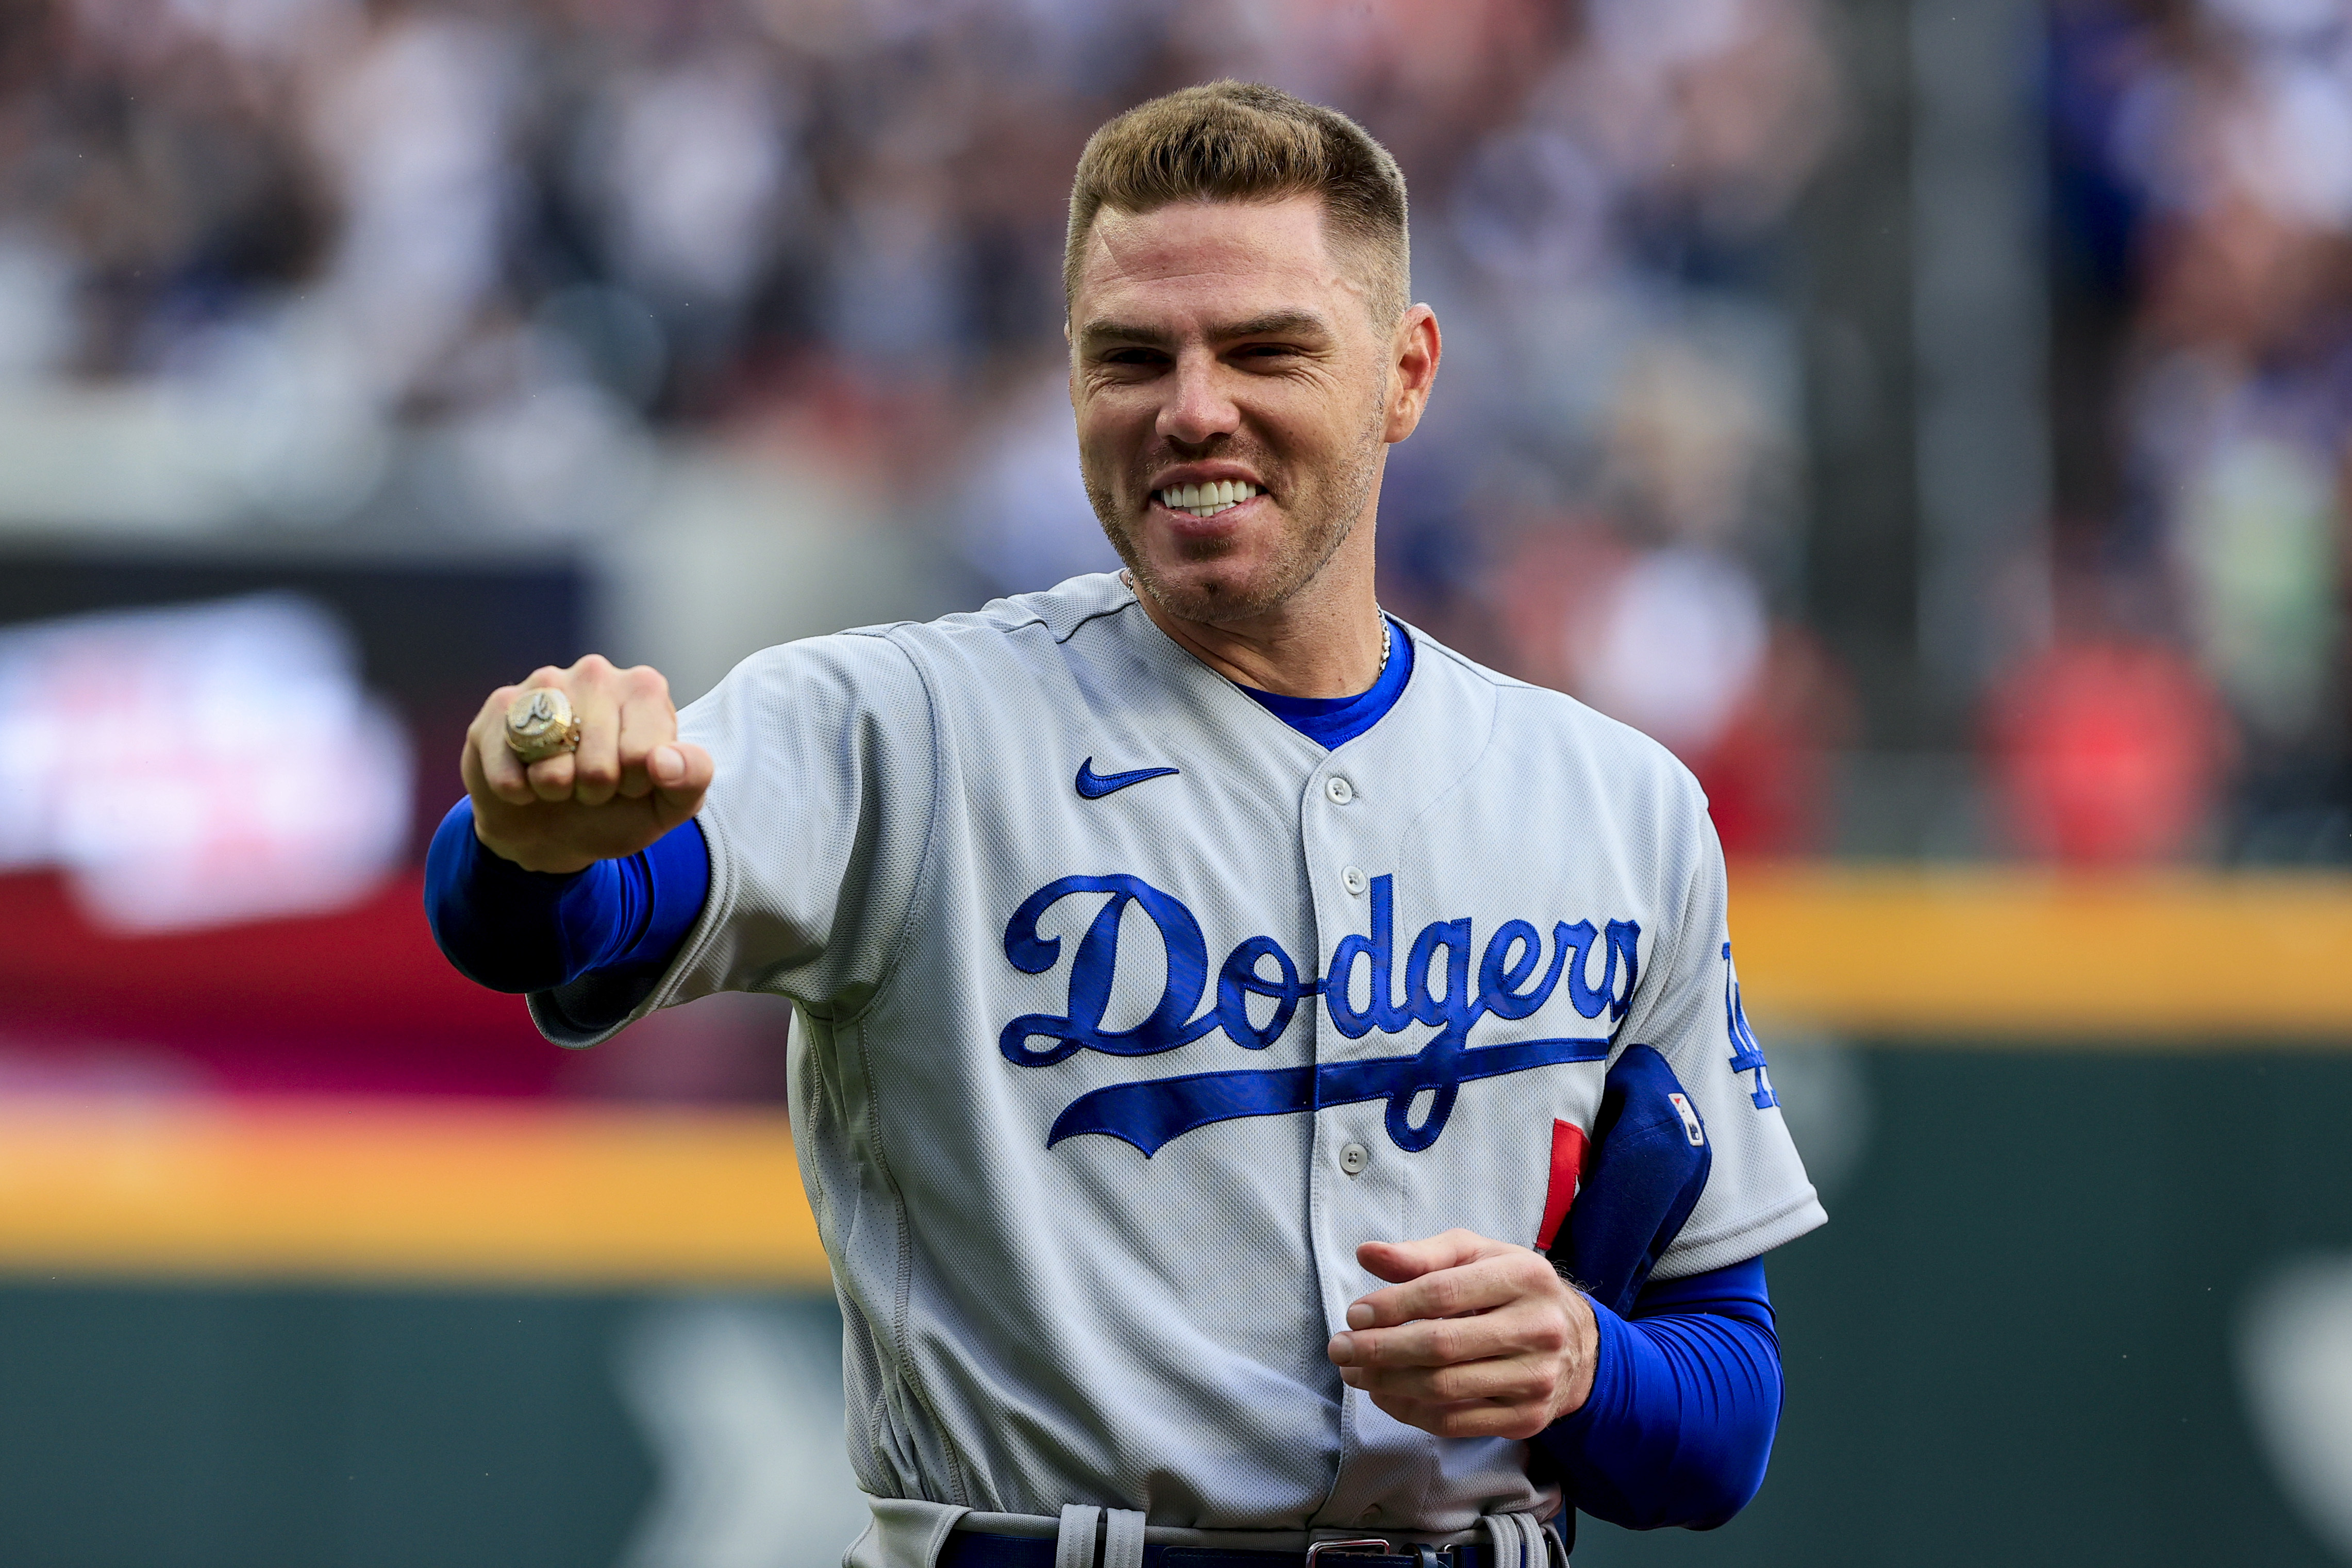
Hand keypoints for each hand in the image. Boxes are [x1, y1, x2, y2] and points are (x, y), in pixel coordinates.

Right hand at [460, 655, 713, 873]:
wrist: (551, 826)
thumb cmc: (617, 807)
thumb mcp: (669, 803)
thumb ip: (690, 780)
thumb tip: (664, 762)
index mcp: (645, 689)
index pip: (645, 756)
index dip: (637, 785)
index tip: (631, 780)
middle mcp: (595, 673)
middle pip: (598, 765)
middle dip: (596, 791)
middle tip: (591, 783)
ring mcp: (542, 685)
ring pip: (552, 768)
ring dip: (556, 791)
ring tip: (560, 778)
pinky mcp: (498, 711)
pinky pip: (509, 776)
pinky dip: (519, 795)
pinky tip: (525, 780)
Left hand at [1325, 1228, 1596, 1440]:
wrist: (1575, 1343)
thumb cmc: (1510, 1289)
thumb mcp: (1475, 1256)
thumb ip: (1421, 1255)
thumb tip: (1366, 1254)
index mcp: (1525, 1277)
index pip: (1443, 1292)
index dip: (1391, 1306)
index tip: (1354, 1315)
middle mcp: (1538, 1328)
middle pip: (1440, 1346)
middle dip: (1379, 1350)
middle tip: (1339, 1349)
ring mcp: (1536, 1379)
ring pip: (1444, 1389)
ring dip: (1386, 1383)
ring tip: (1354, 1372)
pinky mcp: (1528, 1419)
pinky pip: (1455, 1423)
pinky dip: (1410, 1412)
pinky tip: (1385, 1395)